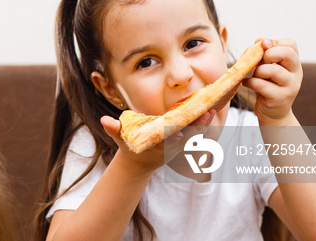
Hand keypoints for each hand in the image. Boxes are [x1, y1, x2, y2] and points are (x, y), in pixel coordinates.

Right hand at [100, 109, 215, 173]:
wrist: (140, 162)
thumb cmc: (128, 146)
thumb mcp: (119, 138)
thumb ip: (113, 129)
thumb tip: (104, 120)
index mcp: (154, 148)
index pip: (165, 144)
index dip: (172, 140)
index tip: (179, 136)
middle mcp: (169, 149)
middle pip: (185, 140)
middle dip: (195, 129)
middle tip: (205, 114)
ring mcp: (178, 148)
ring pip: (194, 138)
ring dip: (203, 126)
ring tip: (211, 110)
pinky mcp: (184, 144)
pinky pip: (196, 135)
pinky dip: (203, 125)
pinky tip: (210, 110)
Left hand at [243, 38, 301, 124]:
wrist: (273, 112)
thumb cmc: (267, 86)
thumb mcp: (266, 67)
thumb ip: (264, 54)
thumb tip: (259, 40)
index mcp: (294, 63)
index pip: (291, 44)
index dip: (274, 42)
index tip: (262, 47)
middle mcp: (296, 73)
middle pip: (287, 53)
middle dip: (268, 54)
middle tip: (260, 62)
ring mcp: (290, 86)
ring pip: (273, 70)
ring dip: (258, 70)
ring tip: (254, 75)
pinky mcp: (280, 98)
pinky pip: (262, 85)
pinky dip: (250, 82)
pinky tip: (247, 83)